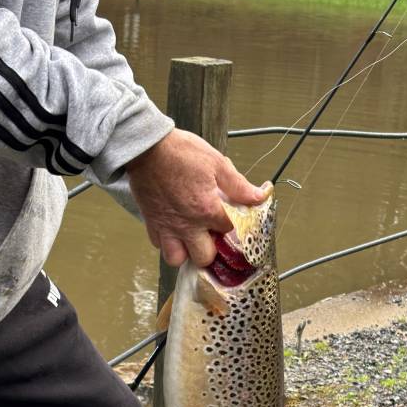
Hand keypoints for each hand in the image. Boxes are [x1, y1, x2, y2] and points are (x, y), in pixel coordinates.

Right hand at [126, 128, 267, 266]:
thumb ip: (238, 185)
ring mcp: (167, 227)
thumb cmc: (180, 152)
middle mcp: (187, 225)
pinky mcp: (151, 223)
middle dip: (211, 250)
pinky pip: (159, 245)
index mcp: (206, 210)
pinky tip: (174, 229)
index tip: (231, 218)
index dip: (233, 226)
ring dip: (186, 253)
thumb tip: (261, 196)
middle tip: (212, 235)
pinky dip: (167, 242)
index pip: (229, 231)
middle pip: (204, 257)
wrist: (146, 147)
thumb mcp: (216, 163)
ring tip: (192, 239)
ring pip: (177, 259)